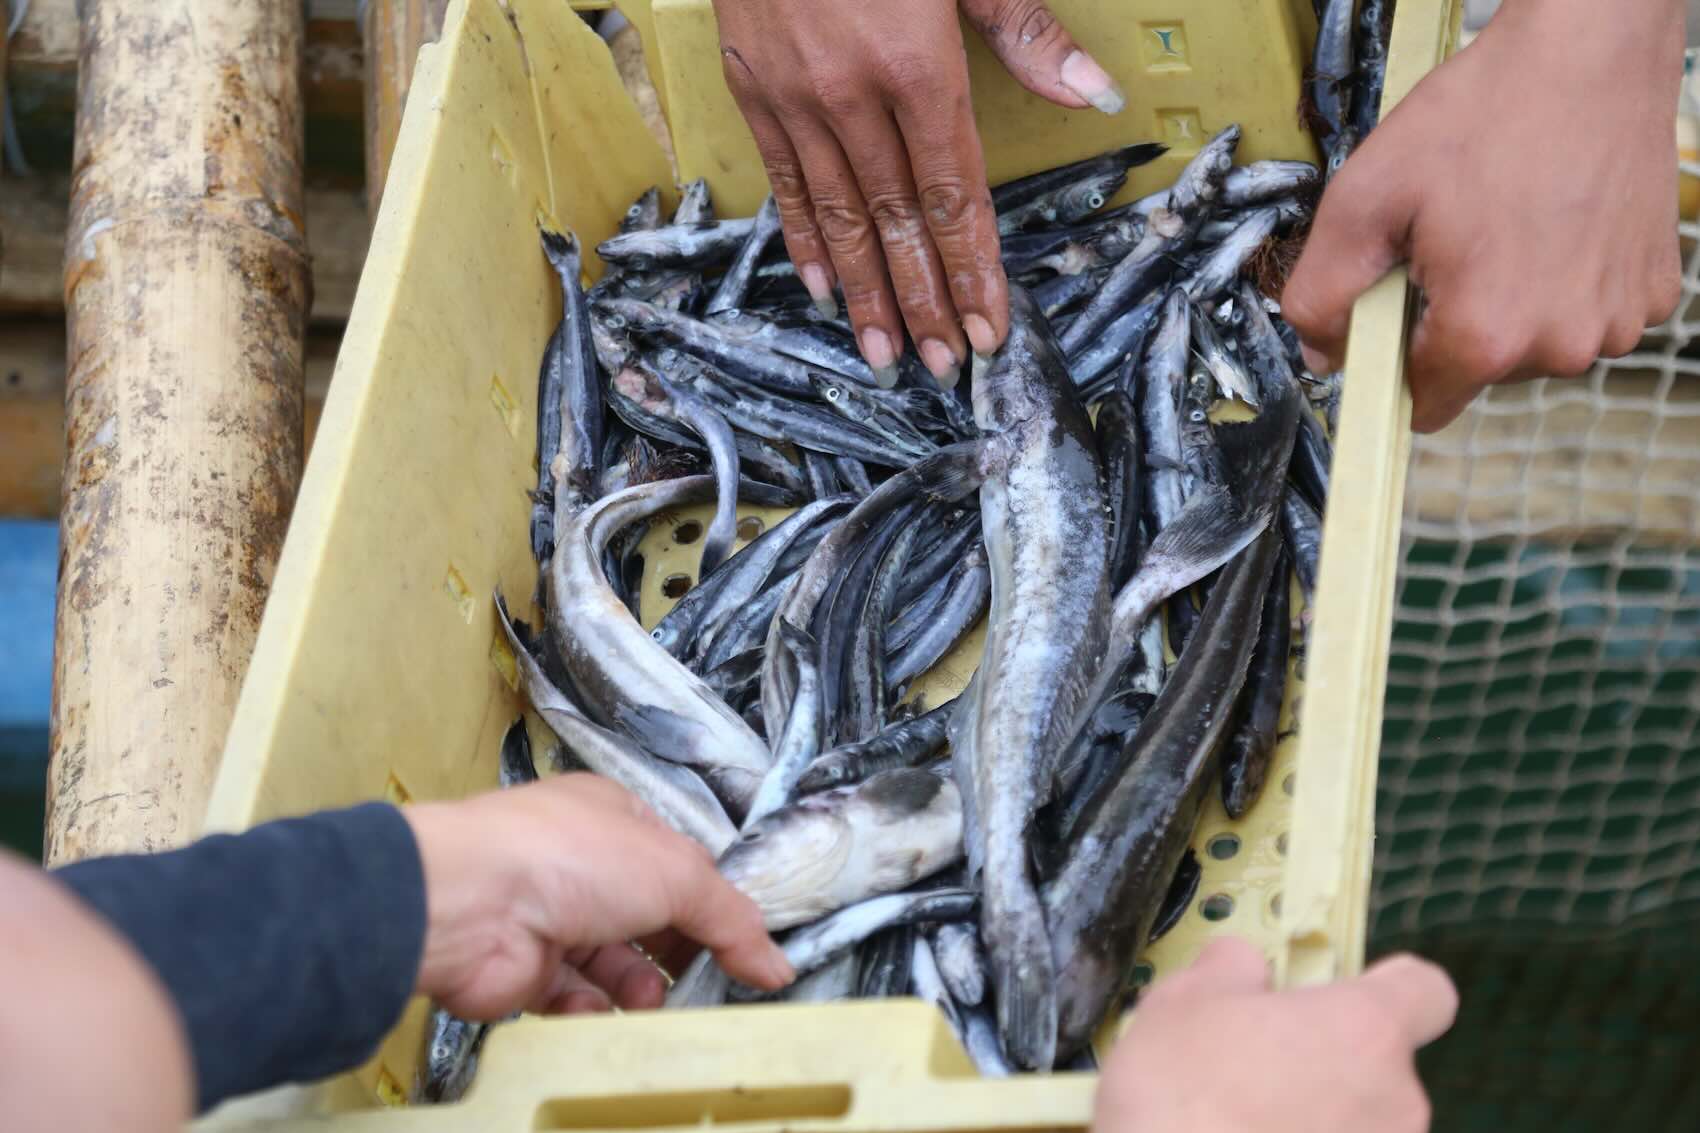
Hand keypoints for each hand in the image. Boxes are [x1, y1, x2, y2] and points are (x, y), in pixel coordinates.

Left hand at [404, 773, 792, 1019]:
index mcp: (615, 818)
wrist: (471, 904)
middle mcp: (580, 863)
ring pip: (613, 962)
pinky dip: (593, 1011)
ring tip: (651, 1002)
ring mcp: (550, 916)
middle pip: (648, 916)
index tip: (741, 944)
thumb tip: (776, 963)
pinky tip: (604, 1012)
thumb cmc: (568, 858)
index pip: (677, 863)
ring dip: (639, 988)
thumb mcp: (676, 872)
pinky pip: (573, 998)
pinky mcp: (524, 970)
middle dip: (676, 951)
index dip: (710, 902)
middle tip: (706, 981)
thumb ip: (731, 919)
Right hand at [713, 0, 1124, 379]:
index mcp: (918, 65)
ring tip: (886, 354)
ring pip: (840, 218)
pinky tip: (821, 286)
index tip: (992, 328)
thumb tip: (1096, 97)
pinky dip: (804, 238)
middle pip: (900, 223)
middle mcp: (852, 96)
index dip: (976, 268)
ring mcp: (795, 97)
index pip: (956, 195)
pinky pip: (785, 181)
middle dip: (926, 301)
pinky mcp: (752, 88)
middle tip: (944, 367)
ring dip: (866, 293)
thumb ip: (1026, 33)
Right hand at [1093, 938, 1455, 1132]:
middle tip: (1257, 1067)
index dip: (1386, 986)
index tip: (1339, 994)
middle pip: (1380, 1064)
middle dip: (1326, 1062)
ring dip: (1317, 1119)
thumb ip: (1231, 967)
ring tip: (1243, 1122)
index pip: (1425, 991)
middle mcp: (1395, 1101)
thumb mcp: (1181, 1002)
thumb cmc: (1180, 1101)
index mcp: (1365, 1029)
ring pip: (1360, 1123)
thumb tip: (1244, 964)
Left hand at [1283, 0, 1684, 432]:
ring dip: (1509, 304)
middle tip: (1450, 243)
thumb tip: (1319, 354)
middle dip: (1452, 323)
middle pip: (1476, 374)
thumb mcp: (1364, 200)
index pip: (1420, 405)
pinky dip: (1563, 283)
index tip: (1394, 315)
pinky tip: (1554, 225)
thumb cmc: (1482, 114)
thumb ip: (1322, 295)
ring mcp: (1616, 321)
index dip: (1395, 362)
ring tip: (1505, 225)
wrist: (1589, 50)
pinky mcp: (1652, 292)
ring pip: (1533, 346)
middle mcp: (1560, 345)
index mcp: (1485, 335)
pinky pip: (1585, 314)